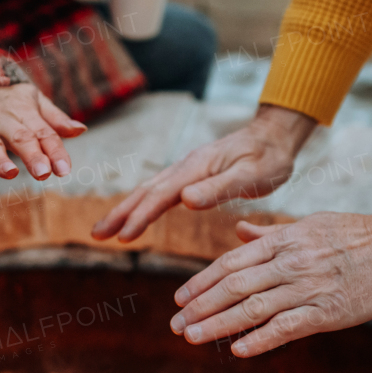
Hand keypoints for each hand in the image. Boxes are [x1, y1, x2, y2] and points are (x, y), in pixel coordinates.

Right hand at [0, 83, 85, 180]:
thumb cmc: (9, 98)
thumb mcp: (34, 101)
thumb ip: (55, 119)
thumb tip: (81, 130)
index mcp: (27, 114)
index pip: (45, 134)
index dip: (56, 152)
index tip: (65, 170)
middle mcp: (6, 121)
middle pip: (22, 139)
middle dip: (33, 156)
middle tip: (44, 173)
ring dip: (0, 160)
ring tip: (9, 173)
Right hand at [92, 104, 317, 241]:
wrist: (275, 136)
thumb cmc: (269, 158)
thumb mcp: (252, 175)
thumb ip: (219, 188)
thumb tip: (185, 199)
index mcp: (197, 168)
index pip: (162, 195)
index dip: (141, 216)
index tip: (122, 236)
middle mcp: (186, 166)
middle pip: (146, 192)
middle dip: (120, 213)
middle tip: (96, 236)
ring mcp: (187, 170)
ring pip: (149, 191)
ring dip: (125, 210)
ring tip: (105, 230)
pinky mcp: (191, 175)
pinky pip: (160, 191)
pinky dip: (142, 205)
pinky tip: (135, 216)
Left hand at [168, 206, 371, 356]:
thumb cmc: (356, 234)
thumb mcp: (308, 224)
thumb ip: (271, 234)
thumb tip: (239, 232)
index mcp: (283, 241)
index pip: (231, 263)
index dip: (202, 282)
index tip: (180, 298)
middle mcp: (290, 263)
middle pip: (234, 285)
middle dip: (201, 307)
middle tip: (176, 324)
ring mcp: (308, 287)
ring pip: (253, 307)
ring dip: (218, 324)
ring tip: (192, 337)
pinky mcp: (329, 310)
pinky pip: (287, 326)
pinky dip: (261, 338)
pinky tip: (238, 350)